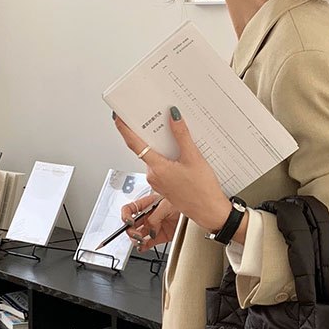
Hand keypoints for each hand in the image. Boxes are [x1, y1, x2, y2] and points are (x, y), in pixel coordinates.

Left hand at [112, 106, 232, 233]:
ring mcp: (158, 181)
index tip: (119, 117)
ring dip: (161, 146)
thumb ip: (182, 135)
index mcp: (157, 168)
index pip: (134, 144)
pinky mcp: (164, 184)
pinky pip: (161, 165)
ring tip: (174, 135)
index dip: (124, 129)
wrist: (210, 212)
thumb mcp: (194, 158)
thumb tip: (173, 117)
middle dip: (149, 134)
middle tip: (154, 117)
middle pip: (145, 148)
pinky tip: (179, 152)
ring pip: (154, 157)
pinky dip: (166, 156)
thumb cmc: (202, 191)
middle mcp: (154, 175)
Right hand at [119, 192, 179, 252]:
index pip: (129, 209)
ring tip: (141, 242)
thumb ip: (155, 217)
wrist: (194, 211)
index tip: (129, 222)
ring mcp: (154, 226)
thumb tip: (149, 228)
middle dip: (131, 231)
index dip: (126, 216)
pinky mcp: (160, 236)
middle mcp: (148, 216)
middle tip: (137, 235)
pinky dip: (144, 246)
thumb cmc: (181, 202)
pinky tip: (142, 247)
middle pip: (132, 225)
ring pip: (139, 235)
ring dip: (137, 240)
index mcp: (147, 204)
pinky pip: (148, 243)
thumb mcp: (167, 205)